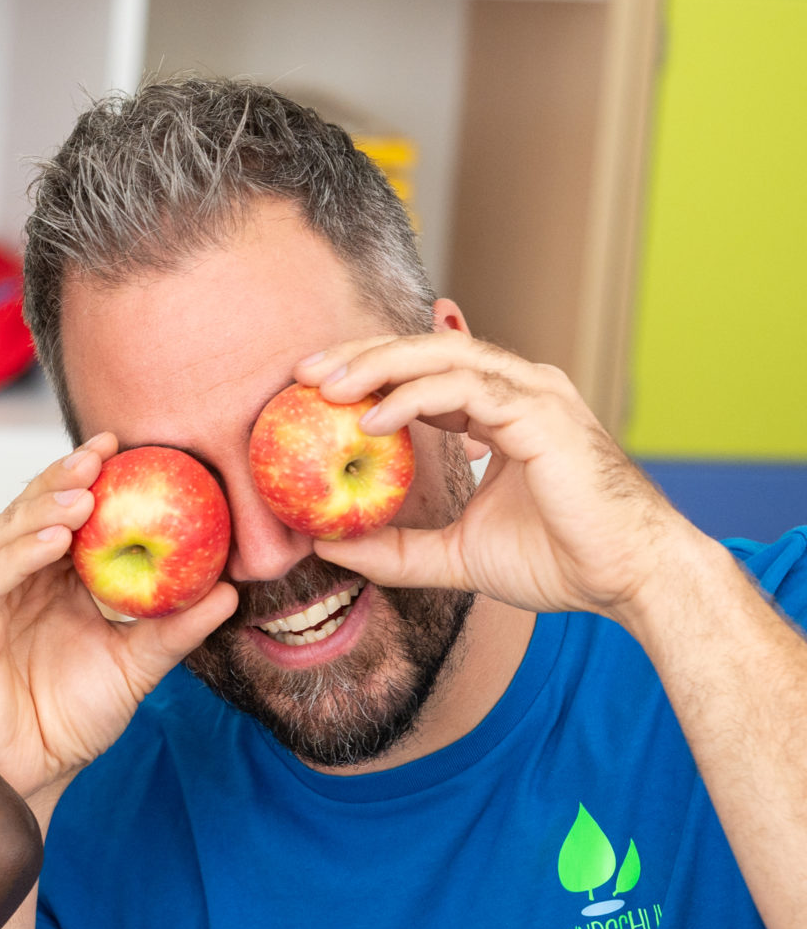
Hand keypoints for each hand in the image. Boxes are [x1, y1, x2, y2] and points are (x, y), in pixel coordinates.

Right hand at [0, 436, 235, 796]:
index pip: (64, 513)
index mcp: (51, 578)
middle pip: (29, 511)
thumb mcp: (136, 668)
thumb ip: (175, 631)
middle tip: (100, 456)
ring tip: (82, 498)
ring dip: (40, 511)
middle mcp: (12, 577)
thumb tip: (231, 593)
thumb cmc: (71, 720)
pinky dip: (16, 555)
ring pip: (2, 535)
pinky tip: (50, 542)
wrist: (31, 773)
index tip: (123, 448)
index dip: (87, 478)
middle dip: (62, 478)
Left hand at [299, 333, 708, 620]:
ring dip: (379, 364)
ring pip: (443, 354)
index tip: (309, 390)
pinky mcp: (543, 414)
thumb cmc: (557, 562)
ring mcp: (534, 395)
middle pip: (426, 348)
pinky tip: (371, 420)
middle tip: (302, 372)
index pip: (423, 372)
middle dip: (361, 353)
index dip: (366, 372)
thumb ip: (393, 548)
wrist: (627, 580)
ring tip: (326, 389)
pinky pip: (466, 387)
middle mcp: (518, 390)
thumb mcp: (453, 556)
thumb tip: (326, 545)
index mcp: (500, 411)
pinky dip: (414, 396)